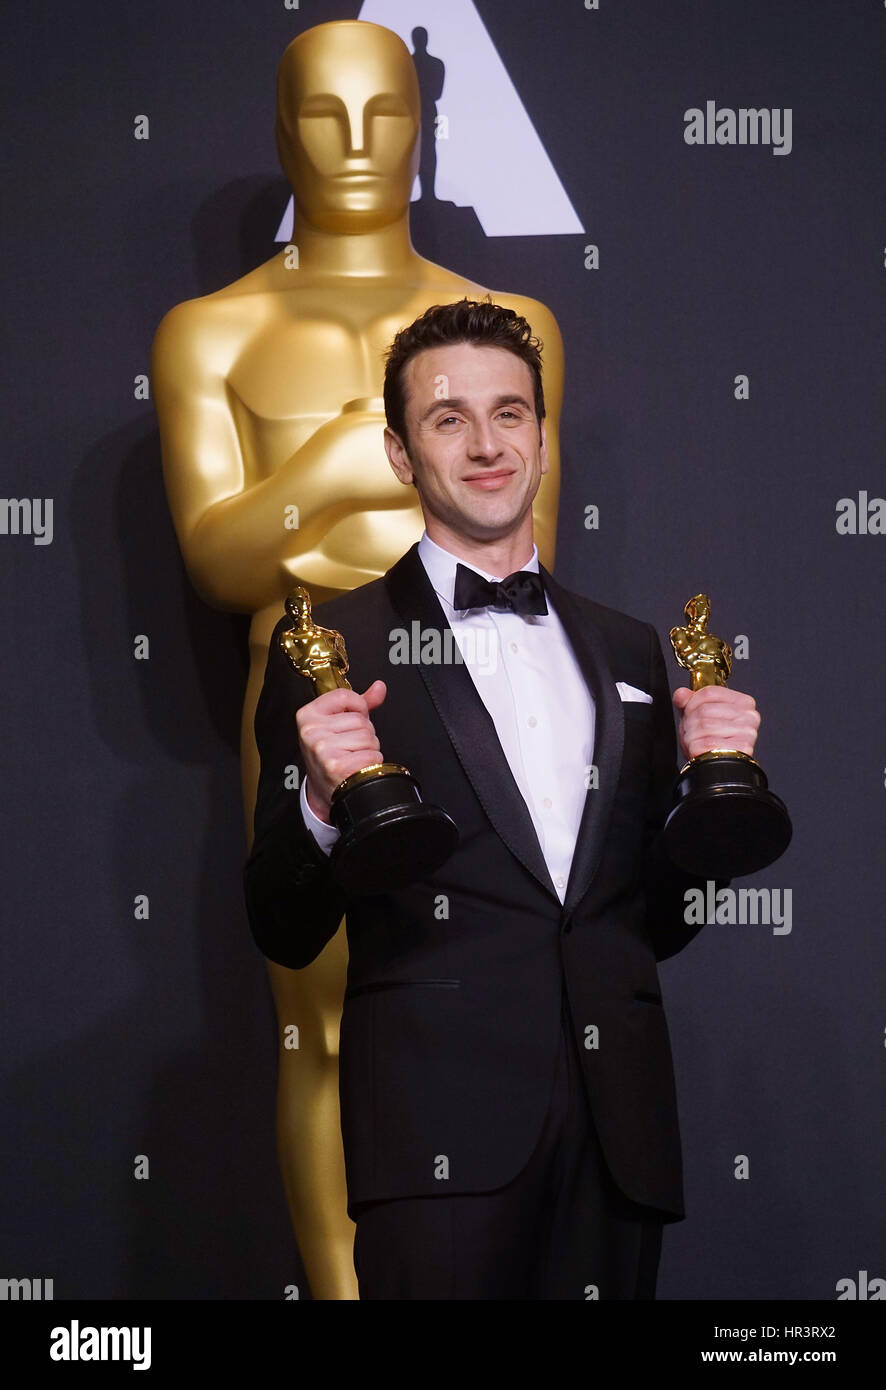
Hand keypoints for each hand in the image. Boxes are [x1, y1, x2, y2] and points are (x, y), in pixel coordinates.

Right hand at [297, 680, 386, 822]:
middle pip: (360, 720)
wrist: (325, 789)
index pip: (344, 695)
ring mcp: (322, 748)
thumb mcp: (338, 724)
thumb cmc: (332, 754)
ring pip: (368, 738)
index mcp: (308, 715)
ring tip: (353, 756)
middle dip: (364, 733)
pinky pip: (371, 756)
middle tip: (350, 746)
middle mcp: (311, 731)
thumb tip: (380, 687)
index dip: (358, 707)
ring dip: (369, 749)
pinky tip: (356, 767)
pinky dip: (371, 763)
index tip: (351, 720)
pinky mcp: (336, 765)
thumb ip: (360, 704)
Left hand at [672, 685, 760, 762]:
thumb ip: (688, 702)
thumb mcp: (698, 716)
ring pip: (704, 726)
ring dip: (691, 735)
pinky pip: (707, 744)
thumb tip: (681, 694)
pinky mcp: (741, 749)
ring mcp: (747, 733)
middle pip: (704, 710)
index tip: (689, 710)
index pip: (709, 692)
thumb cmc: (710, 739)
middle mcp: (749, 716)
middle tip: (691, 730)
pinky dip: (696, 747)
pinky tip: (700, 750)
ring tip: (695, 740)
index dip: (692, 702)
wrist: (716, 766)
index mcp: (743, 703)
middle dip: (690, 722)